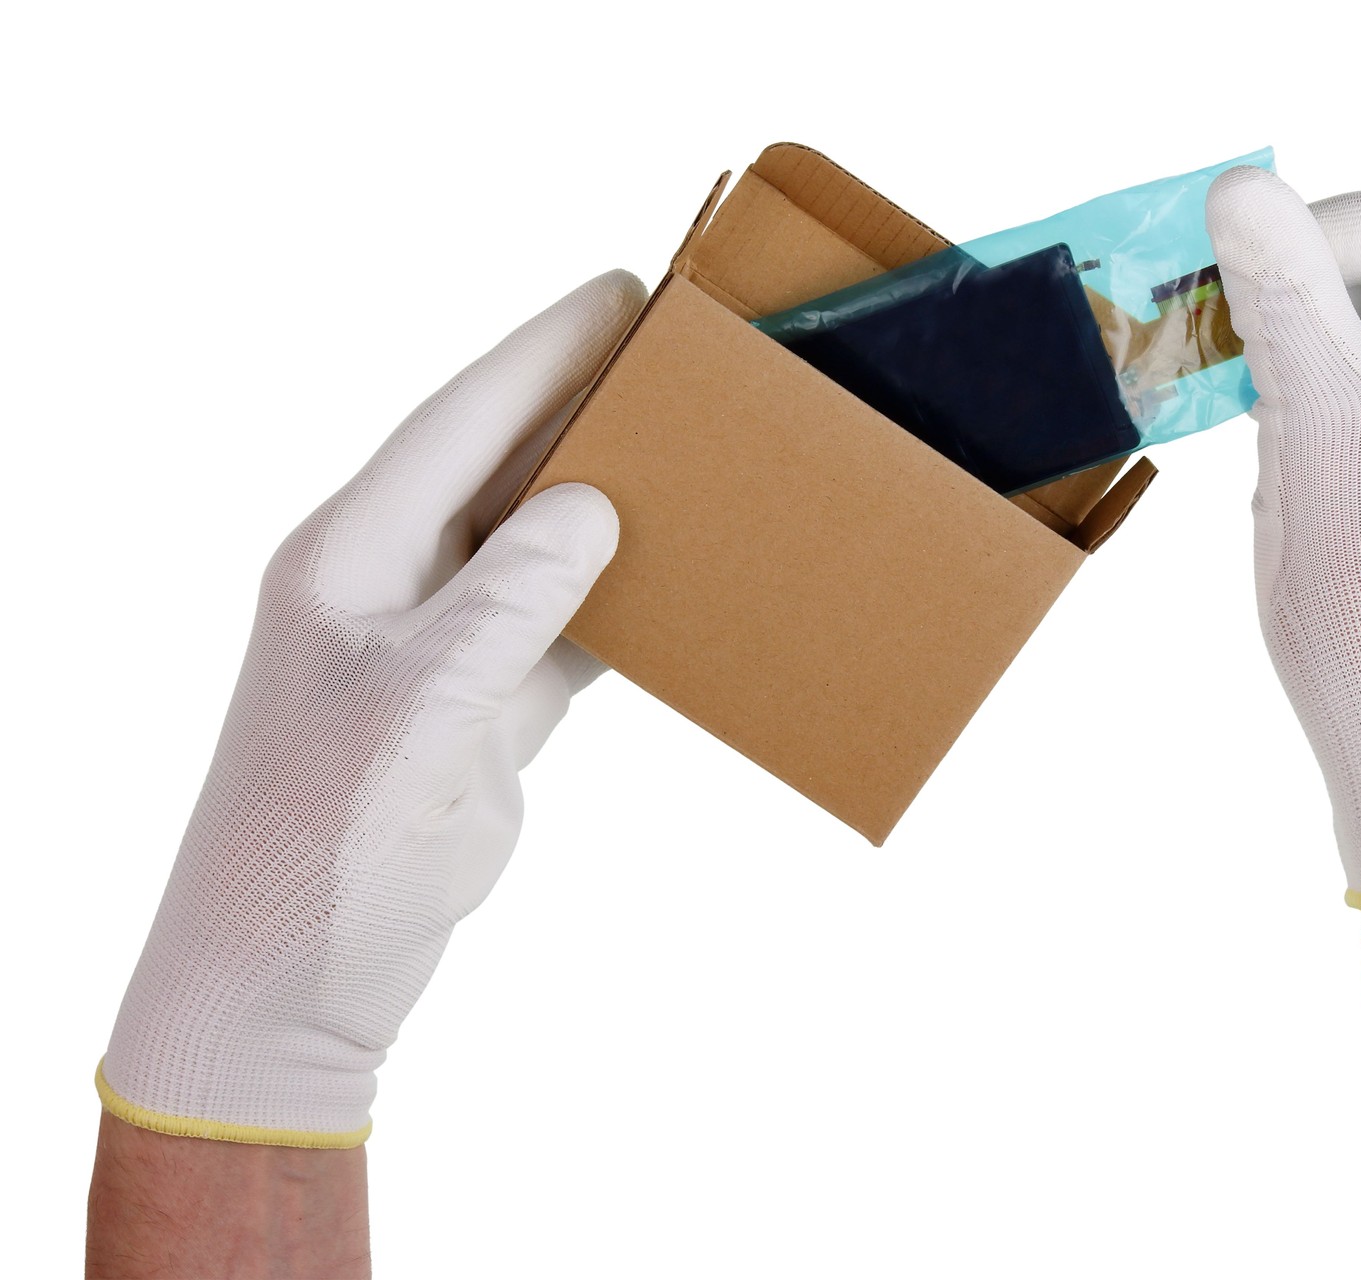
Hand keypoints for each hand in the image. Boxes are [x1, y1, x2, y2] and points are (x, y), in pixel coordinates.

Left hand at [98, 269, 647, 1145]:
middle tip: (675, 352)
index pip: (456, 428)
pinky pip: (564, 630)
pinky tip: (680, 574)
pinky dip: (622, 602)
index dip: (538, 356)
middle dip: (584, 409)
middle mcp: (392, 586)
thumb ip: (502, 604)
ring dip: (611, 503)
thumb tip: (589, 507)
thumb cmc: (315, 854)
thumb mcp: (412, 717)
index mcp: (347, 560)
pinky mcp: (482, 711)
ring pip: (541, 547)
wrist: (287, 986)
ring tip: (696, 449)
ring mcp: (439, 649)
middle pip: (503, 470)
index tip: (617, 296)